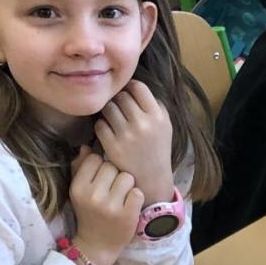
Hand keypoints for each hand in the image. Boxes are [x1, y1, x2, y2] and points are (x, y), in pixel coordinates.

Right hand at [69, 146, 142, 264]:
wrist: (97, 244)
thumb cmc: (89, 213)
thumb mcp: (79, 192)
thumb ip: (81, 168)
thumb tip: (87, 147)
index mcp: (78, 187)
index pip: (95, 159)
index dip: (102, 166)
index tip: (102, 178)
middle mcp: (92, 196)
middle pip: (113, 166)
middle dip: (115, 175)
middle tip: (113, 190)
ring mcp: (110, 206)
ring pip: (127, 177)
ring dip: (128, 185)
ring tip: (121, 196)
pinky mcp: (127, 215)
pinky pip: (138, 192)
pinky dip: (136, 197)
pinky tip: (130, 205)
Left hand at [92, 80, 174, 207]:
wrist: (151, 179)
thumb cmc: (157, 148)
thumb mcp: (165, 125)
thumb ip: (154, 105)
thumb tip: (134, 85)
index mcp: (158, 116)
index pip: (138, 87)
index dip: (130, 88)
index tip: (128, 94)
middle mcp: (143, 124)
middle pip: (121, 96)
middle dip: (118, 100)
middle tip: (119, 107)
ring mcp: (127, 135)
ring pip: (108, 108)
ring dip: (108, 111)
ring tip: (113, 119)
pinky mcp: (112, 146)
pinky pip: (100, 124)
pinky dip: (102, 126)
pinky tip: (109, 132)